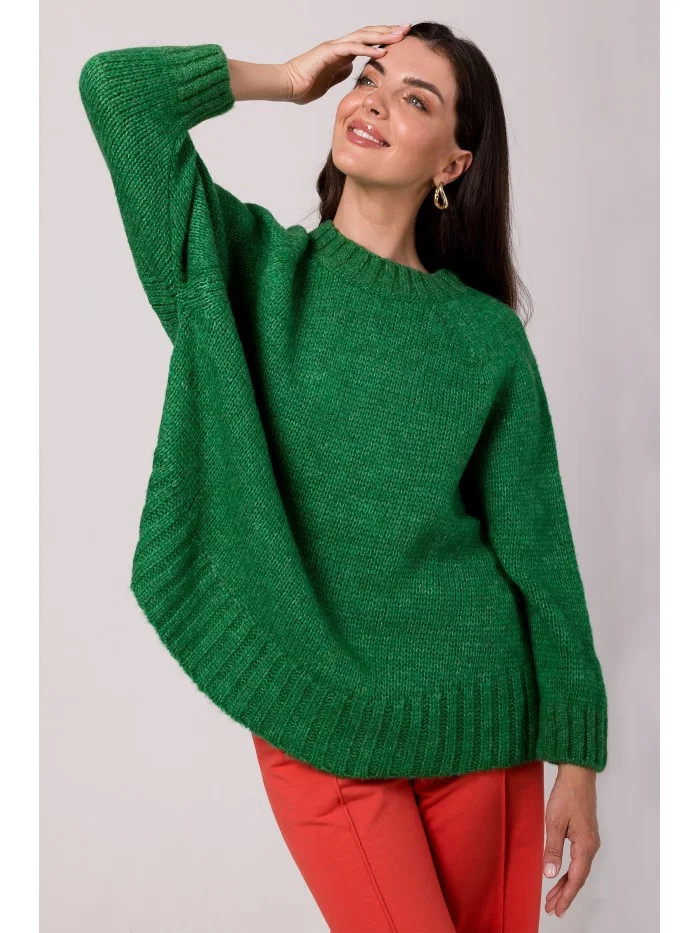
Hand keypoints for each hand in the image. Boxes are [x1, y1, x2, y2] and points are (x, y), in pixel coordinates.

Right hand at [280, 24, 410, 104]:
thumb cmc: (303, 86)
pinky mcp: (329, 53)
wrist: (286, 86)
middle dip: (389, 31)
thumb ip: (340, 73)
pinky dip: (368, 49)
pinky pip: (352, 49)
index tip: (400, 40)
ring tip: (400, 36)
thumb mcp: (329, 81)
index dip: (384, 39)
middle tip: (407, 29)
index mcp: (341, 53)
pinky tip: (382, 51)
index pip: (367, 41)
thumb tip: (351, 69)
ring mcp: (334, 47)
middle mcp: (339, 46)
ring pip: (363, 36)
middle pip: (369, 34)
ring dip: (383, 36)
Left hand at [543, 763, 601, 918]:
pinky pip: (579, 860)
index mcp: (585, 846)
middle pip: (579, 877)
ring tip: (553, 897)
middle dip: (565, 894)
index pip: (575, 879)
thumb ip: (552, 850)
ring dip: (566, 884)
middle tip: (552, 908)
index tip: (556, 909)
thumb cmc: (566, 795)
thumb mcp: (554, 822)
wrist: (577, 775)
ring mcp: (590, 840)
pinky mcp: (586, 834)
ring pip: (579, 870)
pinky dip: (569, 871)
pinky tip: (561, 875)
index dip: (566, 896)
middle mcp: (591, 846)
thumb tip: (550, 874)